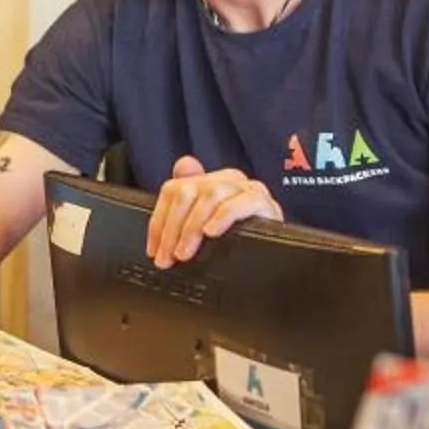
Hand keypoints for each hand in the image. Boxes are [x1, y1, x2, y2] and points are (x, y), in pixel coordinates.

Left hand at [146, 155, 281, 267]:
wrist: (275, 260)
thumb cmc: (239, 241)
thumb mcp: (205, 226)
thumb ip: (186, 203)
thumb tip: (180, 168)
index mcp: (210, 180)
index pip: (174, 189)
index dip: (158, 221)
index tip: (153, 250)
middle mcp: (228, 179)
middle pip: (188, 191)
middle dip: (172, 228)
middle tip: (167, 258)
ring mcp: (248, 188)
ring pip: (210, 195)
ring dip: (192, 228)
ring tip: (185, 254)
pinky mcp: (265, 203)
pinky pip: (242, 203)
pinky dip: (223, 217)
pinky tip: (212, 234)